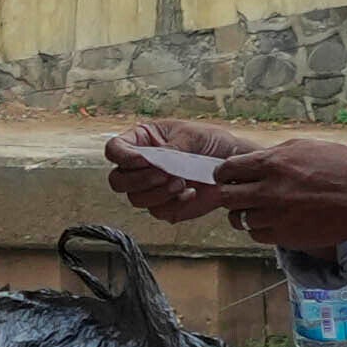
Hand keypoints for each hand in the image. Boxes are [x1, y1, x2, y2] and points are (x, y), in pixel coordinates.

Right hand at [103, 125, 257, 216]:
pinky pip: (157, 211)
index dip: (123, 157)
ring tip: (181, 183)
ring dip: (157, 193)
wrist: (232, 166)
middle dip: (140, 180)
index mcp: (142, 141)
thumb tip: (156, 161)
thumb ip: (170, 148)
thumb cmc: (210, 143)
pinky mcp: (165, 206)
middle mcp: (141, 166)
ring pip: (135, 199)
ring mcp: (151, 188)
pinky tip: (191, 193)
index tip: (144, 160)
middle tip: (165, 175)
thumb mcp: (190, 136)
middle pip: (117, 180)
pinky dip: (173, 204)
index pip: (115, 150)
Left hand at [198, 138, 346, 270]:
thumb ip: (276, 154)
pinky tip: (272, 222)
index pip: (227, 170)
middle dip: (228, 195)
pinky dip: (259, 229)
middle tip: (238, 196)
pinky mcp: (285, 236)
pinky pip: (257, 235)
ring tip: (257, 210)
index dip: (224, 174)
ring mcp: (275, 216)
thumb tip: (255, 160)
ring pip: (239, 219)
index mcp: (272, 163)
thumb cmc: (342, 167)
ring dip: (244, 214)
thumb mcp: (307, 147)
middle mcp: (268, 190)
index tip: (228, 177)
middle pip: (226, 197)